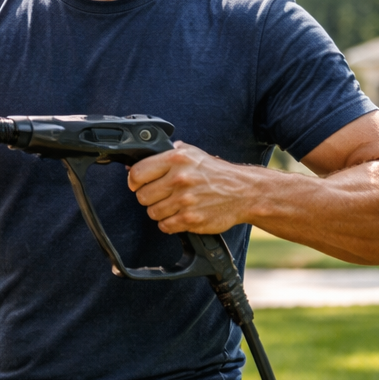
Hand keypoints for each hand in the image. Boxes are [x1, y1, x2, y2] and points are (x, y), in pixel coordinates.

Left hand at [127, 141, 257, 233]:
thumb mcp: (192, 153)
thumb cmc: (216, 173)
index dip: (134, 181)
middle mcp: (179, 178)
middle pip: (142, 196)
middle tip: (162, 195)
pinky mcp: (190, 219)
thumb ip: (165, 155)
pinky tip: (180, 215)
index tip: (138, 185)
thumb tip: (134, 164)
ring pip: (152, 212)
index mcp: (176, 159)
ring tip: (174, 205)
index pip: (137, 173)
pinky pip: (165, 226)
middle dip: (149, 197)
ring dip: (160, 211)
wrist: (244, 192)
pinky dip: (169, 223)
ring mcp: (185, 200)